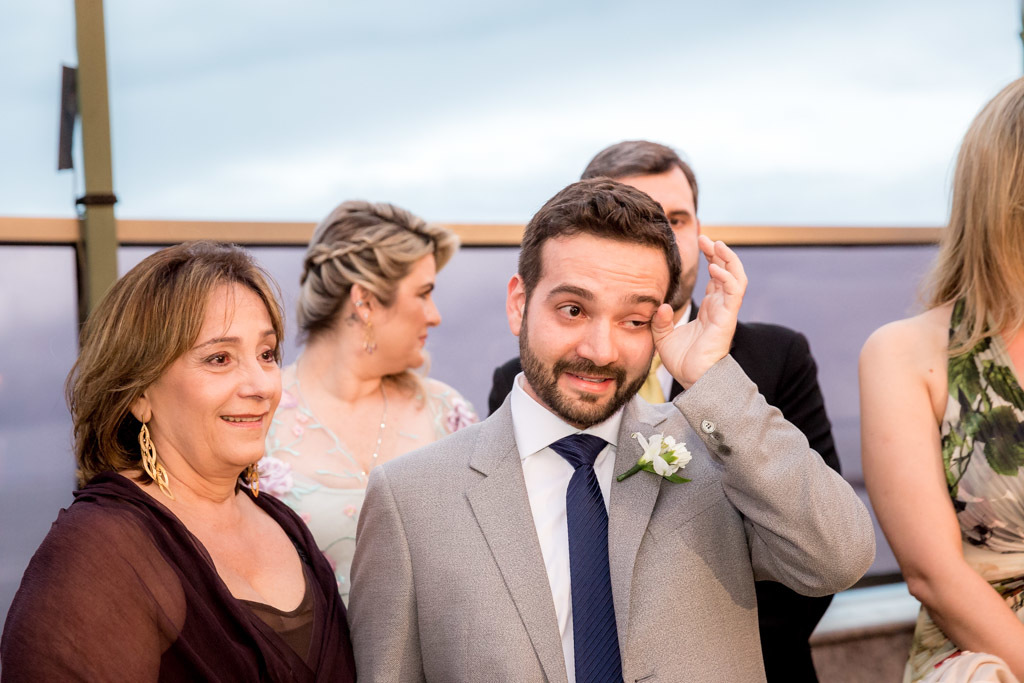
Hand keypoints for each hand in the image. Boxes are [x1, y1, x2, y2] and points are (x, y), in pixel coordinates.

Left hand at [653, 236, 746, 388]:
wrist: (694, 380)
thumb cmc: (683, 361)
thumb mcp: (663, 337)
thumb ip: (660, 320)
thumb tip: (661, 305)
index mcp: (709, 308)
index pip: (716, 277)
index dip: (712, 258)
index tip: (702, 241)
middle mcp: (720, 307)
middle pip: (728, 271)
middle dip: (720, 252)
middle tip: (707, 237)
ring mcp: (726, 312)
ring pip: (736, 277)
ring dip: (728, 259)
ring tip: (716, 244)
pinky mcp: (727, 318)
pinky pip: (733, 292)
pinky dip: (727, 277)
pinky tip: (714, 267)